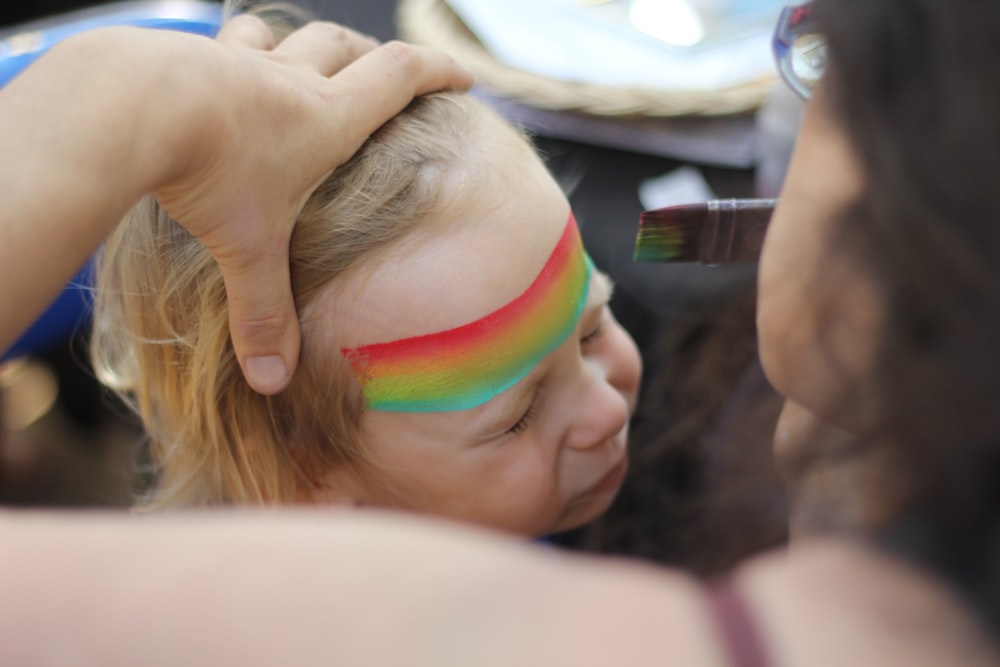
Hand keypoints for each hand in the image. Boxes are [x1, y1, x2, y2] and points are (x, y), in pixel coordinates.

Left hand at [154, 16, 472, 393]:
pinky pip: (227, 42)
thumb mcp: (247, 250)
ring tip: (303, 62)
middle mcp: (290, 79)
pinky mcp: (191, 55)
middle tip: (385, 71)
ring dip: (302, 45)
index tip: (462, 76)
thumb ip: (263, 314)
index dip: (439, 72)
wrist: (128, 106)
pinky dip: (239, 53)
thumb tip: (270, 381)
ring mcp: (239, 60)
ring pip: (284, 35)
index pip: (401, 77)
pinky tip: (221, 74)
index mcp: (326, 119)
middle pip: (346, 46)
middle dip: (373, 55)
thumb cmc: (206, 173)